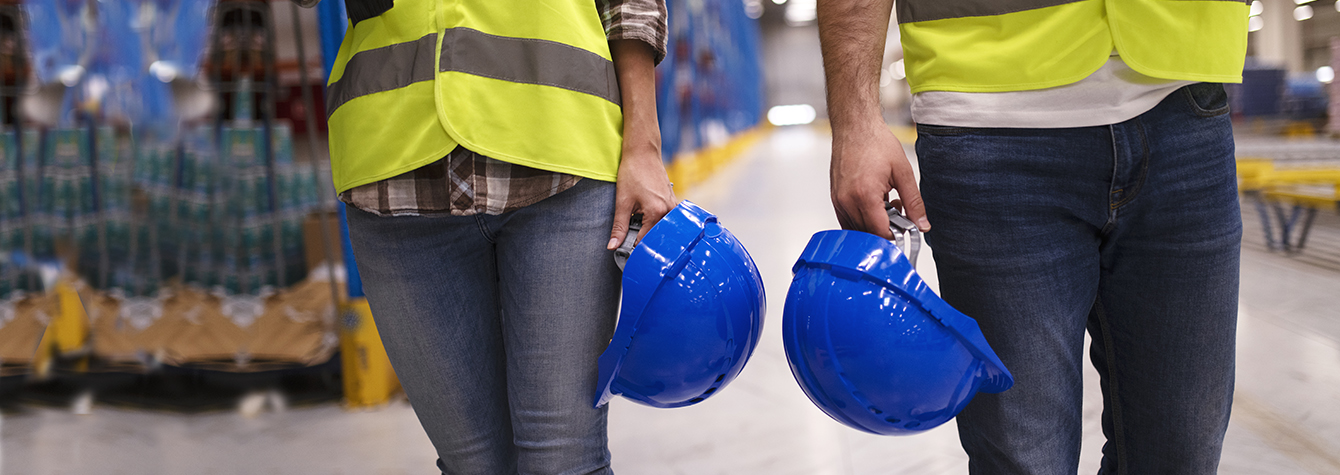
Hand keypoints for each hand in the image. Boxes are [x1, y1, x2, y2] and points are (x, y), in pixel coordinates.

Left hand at [607, 39, 673, 249]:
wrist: (642, 151)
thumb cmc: (632, 172)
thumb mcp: (622, 201)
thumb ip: (619, 227)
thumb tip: (612, 246)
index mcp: (657, 212)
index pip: (646, 241)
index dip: (635, 251)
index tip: (627, 260)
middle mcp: (669, 211)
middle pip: (658, 238)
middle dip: (645, 246)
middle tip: (633, 255)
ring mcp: (673, 206)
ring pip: (663, 230)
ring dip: (651, 235)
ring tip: (638, 240)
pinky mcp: (672, 202)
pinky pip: (666, 221)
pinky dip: (656, 226)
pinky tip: (646, 226)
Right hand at [830, 122, 928, 239]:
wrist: (854, 126)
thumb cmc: (875, 142)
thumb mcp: (903, 172)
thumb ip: (914, 202)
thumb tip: (922, 224)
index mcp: (865, 195)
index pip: (880, 233)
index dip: (896, 234)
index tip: (905, 226)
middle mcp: (847, 201)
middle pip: (868, 234)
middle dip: (886, 228)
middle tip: (898, 208)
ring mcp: (838, 201)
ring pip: (857, 230)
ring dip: (873, 224)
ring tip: (885, 202)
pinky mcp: (835, 198)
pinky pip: (847, 221)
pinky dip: (862, 219)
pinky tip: (873, 202)